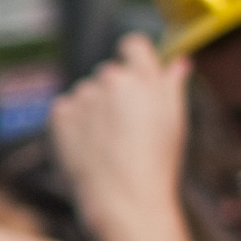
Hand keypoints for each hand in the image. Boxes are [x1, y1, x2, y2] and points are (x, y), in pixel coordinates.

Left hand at [46, 36, 196, 240]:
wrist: (124, 197)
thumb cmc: (156, 162)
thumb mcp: (175, 121)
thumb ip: (173, 86)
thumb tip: (179, 62)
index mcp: (143, 77)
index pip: (133, 44)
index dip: (133, 57)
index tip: (134, 74)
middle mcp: (111, 80)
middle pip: (109, 72)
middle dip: (115, 91)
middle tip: (125, 125)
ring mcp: (83, 96)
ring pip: (87, 92)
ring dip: (93, 108)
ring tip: (107, 141)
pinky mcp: (61, 113)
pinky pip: (66, 108)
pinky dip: (73, 122)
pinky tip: (89, 145)